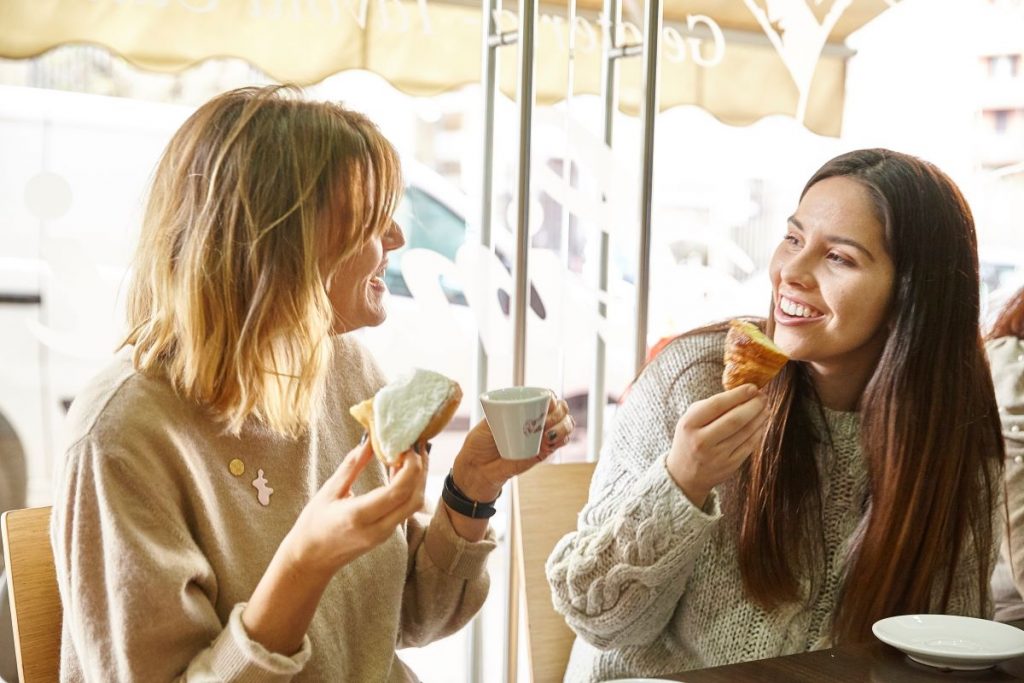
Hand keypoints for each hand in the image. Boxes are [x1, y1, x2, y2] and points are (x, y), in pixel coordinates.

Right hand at [282, 440, 427, 577]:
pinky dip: (410, 488)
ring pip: (414, 505)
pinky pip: (406, 509)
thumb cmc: (313, 525)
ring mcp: (384, 534)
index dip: (410, 467)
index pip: (397, 491)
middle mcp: (377, 528)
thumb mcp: (328, 491)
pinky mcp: (386, 533)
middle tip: (416, 445)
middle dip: (421, 470)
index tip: (408, 446)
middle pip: (414, 498)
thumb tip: (369, 441)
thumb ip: (351, 466)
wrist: (311, 560)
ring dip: (418, 479)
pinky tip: (401, 470)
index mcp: (358, 516)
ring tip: (412, 454)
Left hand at [452, 392, 573, 502]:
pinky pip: (562, 442)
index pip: (547, 396)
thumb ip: (498, 414)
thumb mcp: (486, 423)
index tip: (546, 404)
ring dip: (562, 426)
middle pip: (561, 408)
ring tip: (547, 434)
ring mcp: (542, 435)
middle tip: (545, 421)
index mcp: (524, 407)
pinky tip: (549, 442)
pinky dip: (562, 439)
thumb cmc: (480, 442)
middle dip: (558, 413)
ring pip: (566, 424)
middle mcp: (537, 418)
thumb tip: (510, 408)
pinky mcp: (544, 451)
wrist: (478, 467)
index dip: (551, 398)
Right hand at [666, 384, 767, 507]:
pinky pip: (749, 446)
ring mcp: (717, 456)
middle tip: (763, 396)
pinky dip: (758, 432)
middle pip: (735, 419)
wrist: (684, 475)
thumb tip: (742, 392)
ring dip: (759, 418)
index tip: (752, 387)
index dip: (738, 395)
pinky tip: (762, 423)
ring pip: (745, 432)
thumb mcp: (690, 419)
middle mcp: (702, 441)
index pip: (717, 405)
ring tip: (765, 407)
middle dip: (753, 405)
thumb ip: (711, 406)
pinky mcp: (729, 466)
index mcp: (689, 424)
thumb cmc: (690, 439)